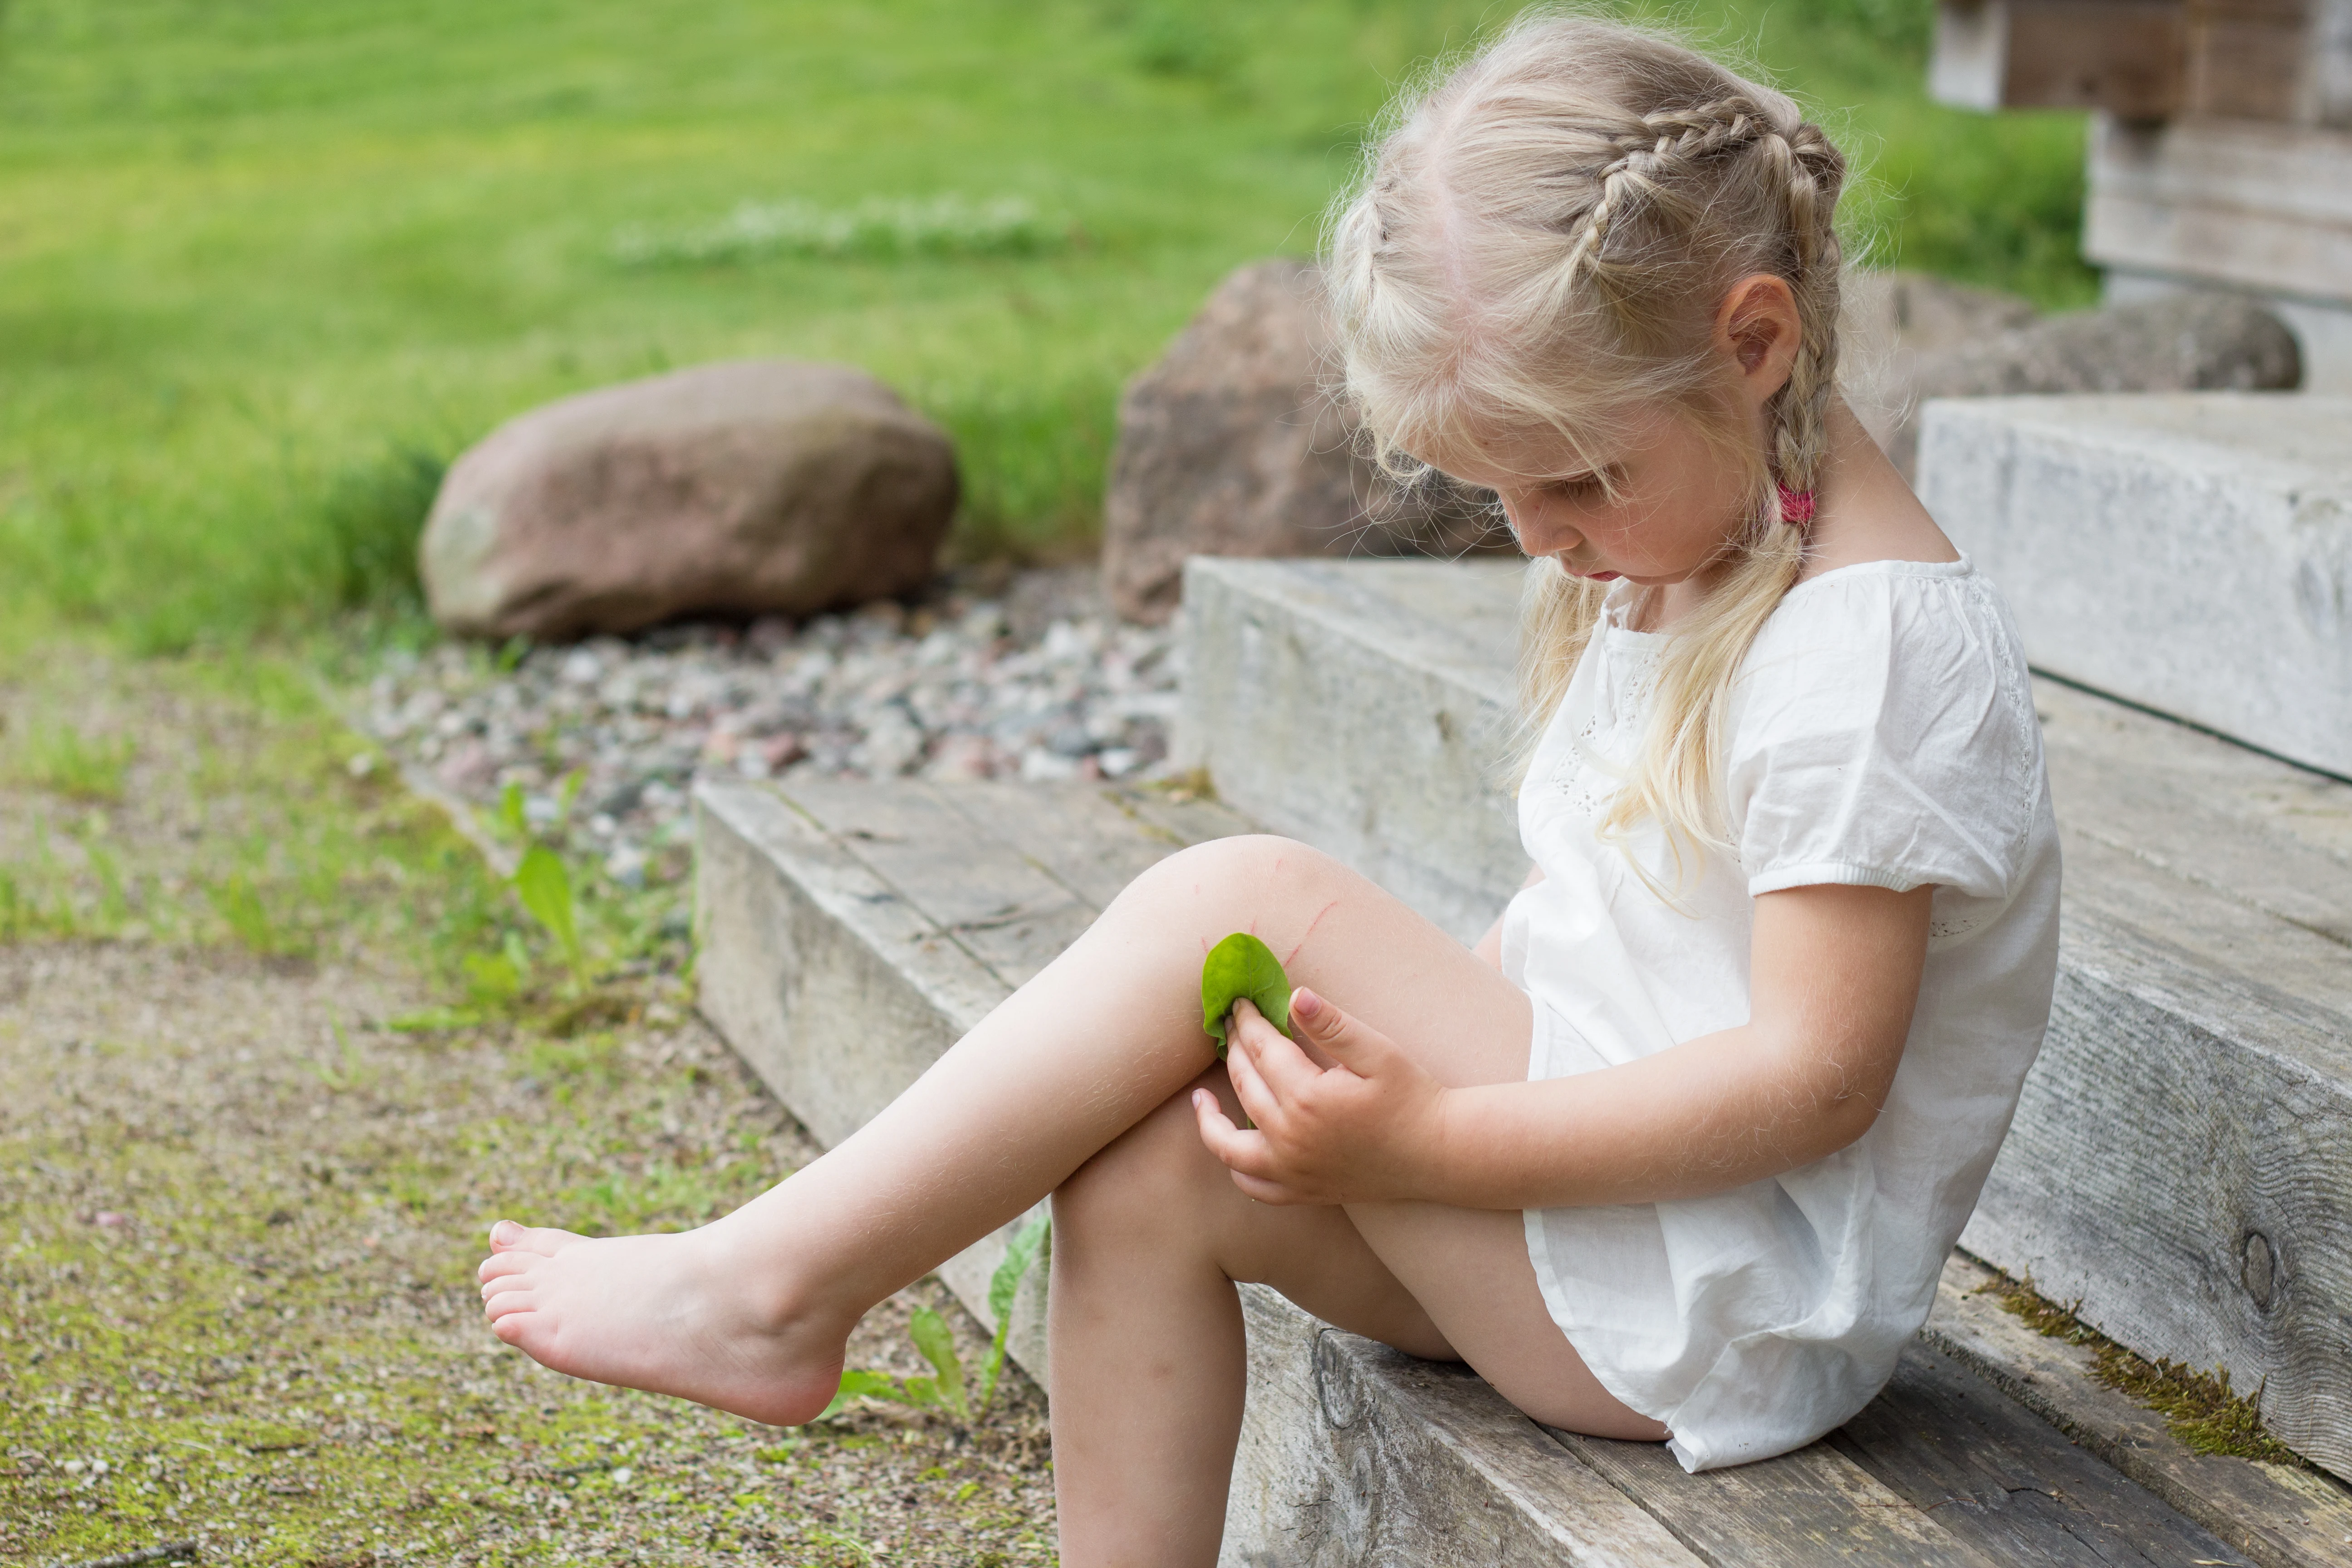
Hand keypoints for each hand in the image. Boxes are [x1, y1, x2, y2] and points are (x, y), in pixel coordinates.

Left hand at [1190, 988, 1447, 1204]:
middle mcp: (1290, 1139)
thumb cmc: (1413, 1098)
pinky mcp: (1303, 1191)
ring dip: (1211, 1118)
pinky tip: (1233, 1146)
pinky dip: (1236, 1168)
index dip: (1249, 1021)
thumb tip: (1295, 996)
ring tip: (1201, 1096)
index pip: (1263, 1049)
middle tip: (1229, 1026)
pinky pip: (1254, 1186)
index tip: (1239, 1002)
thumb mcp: (1379, 1053)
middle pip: (1244, 1085)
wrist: (1441, 1154)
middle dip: (1233, 1050)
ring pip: (1231, 1145)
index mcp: (1307, 1098)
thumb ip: (1333, 1026)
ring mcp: (1293, 1171)